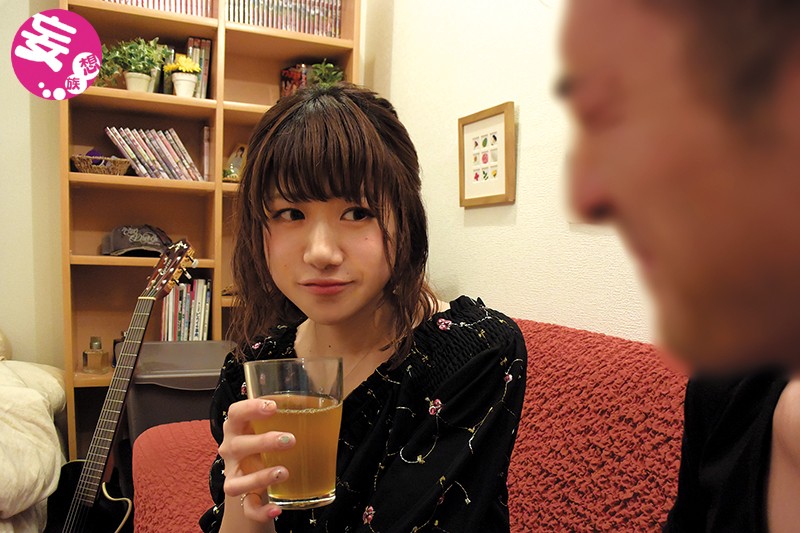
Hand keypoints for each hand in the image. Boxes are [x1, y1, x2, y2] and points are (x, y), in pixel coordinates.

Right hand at [218, 398, 295, 521]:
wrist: (255, 483)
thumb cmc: (267, 447)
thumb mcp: (274, 428)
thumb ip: (291, 415)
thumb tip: (328, 401)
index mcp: (238, 429)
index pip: (234, 413)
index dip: (250, 408)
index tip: (273, 407)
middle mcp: (231, 452)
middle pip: (236, 445)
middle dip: (263, 441)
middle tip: (290, 440)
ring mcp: (235, 477)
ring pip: (237, 481)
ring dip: (260, 477)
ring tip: (284, 473)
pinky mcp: (243, 500)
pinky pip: (248, 508)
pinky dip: (261, 511)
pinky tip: (277, 509)